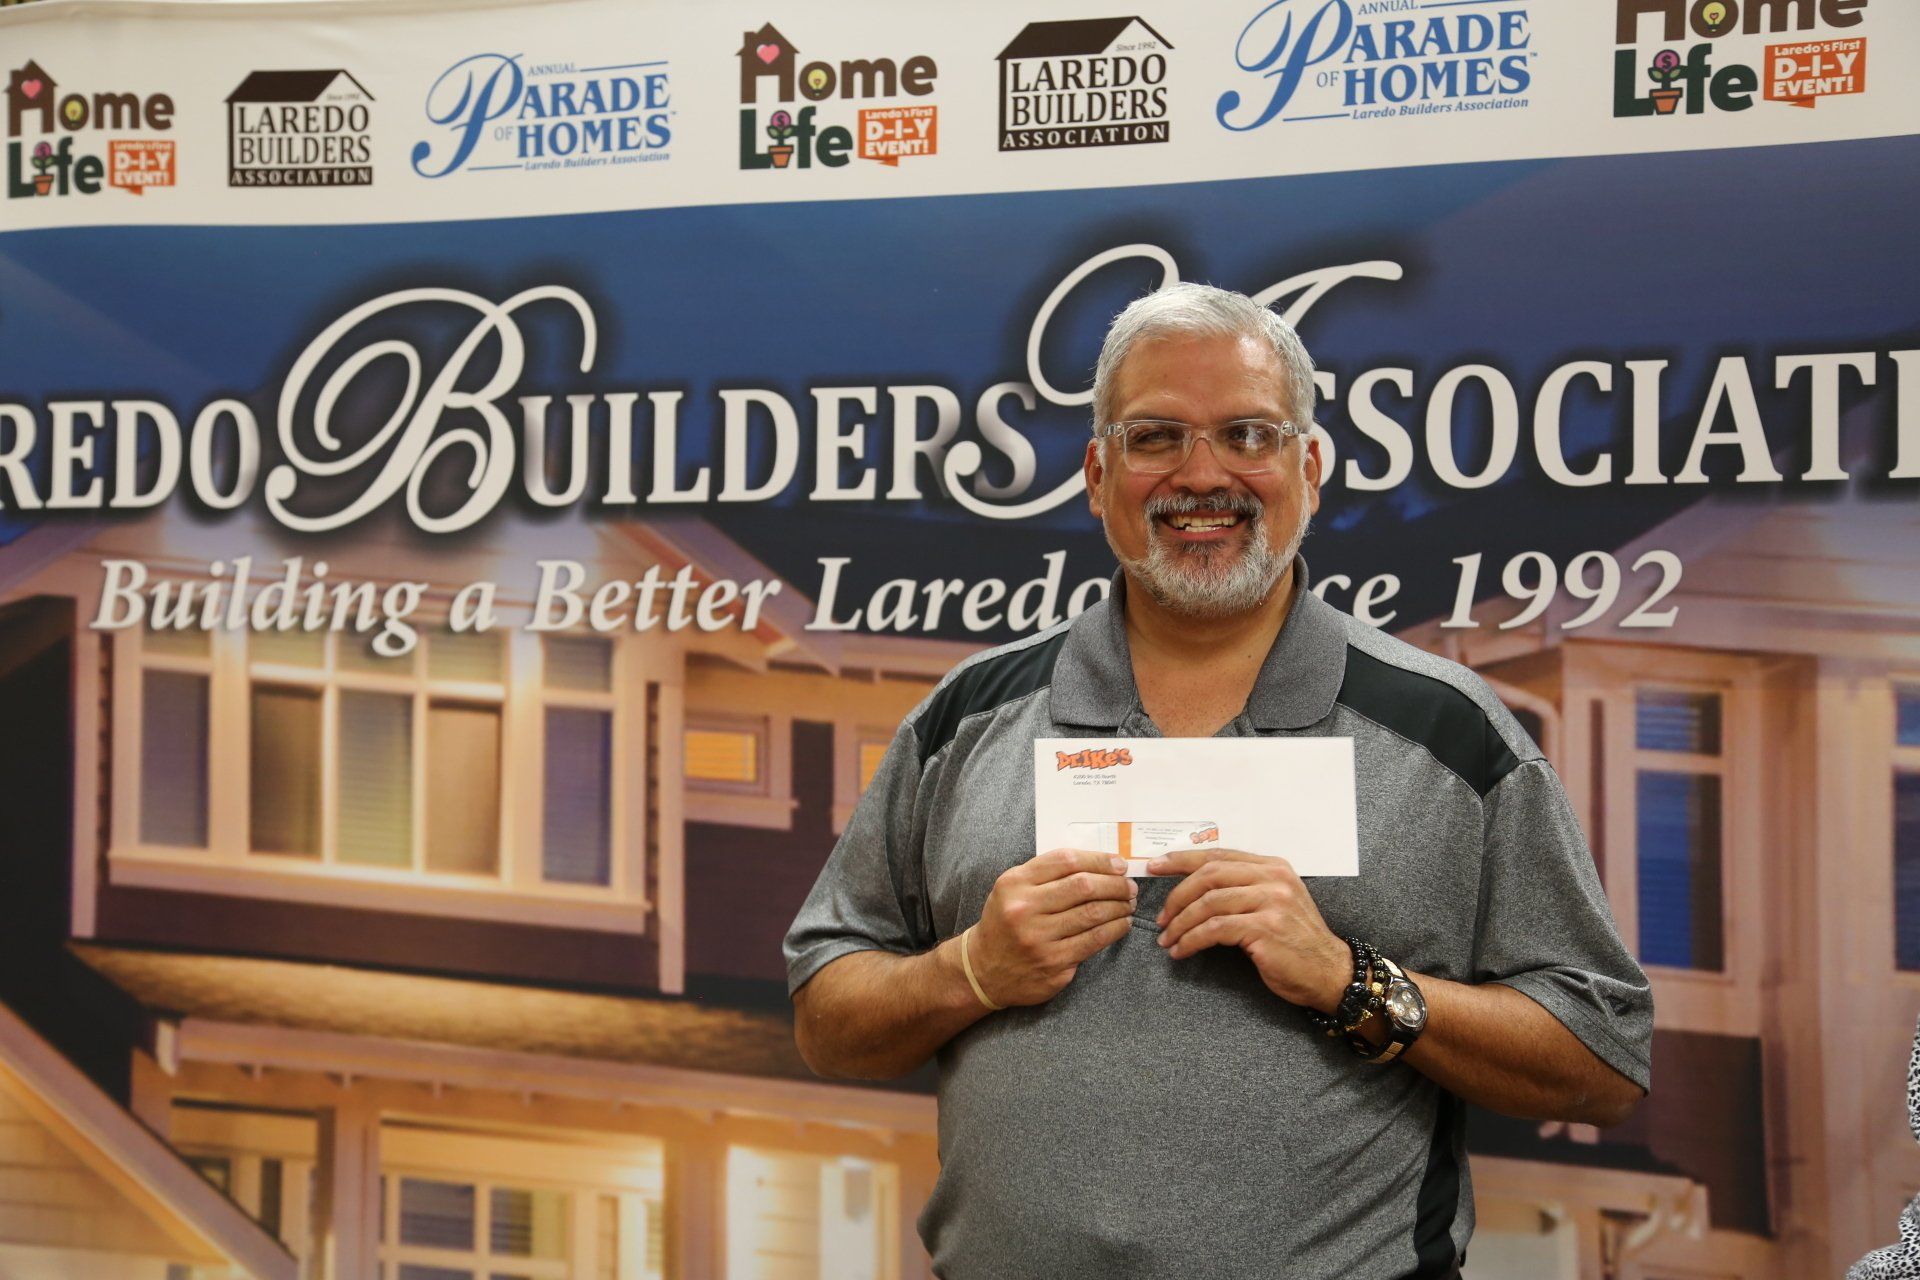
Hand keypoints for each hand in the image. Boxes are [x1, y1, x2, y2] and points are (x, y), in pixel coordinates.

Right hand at [968, 848, 1138, 1006]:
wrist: (983, 970)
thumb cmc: (1005, 922)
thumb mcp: (1012, 889)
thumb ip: (1046, 873)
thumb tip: (1099, 863)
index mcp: (1014, 883)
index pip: (1066, 861)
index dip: (1099, 860)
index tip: (1119, 864)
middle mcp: (1024, 909)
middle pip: (1084, 886)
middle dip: (1115, 884)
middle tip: (1129, 886)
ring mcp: (1039, 939)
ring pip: (1093, 914)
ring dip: (1119, 906)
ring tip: (1128, 903)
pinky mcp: (1054, 964)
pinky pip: (1094, 941)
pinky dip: (1115, 929)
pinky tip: (1122, 924)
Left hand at [1150, 848, 1349, 1012]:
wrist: (1330, 972)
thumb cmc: (1297, 941)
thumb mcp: (1275, 903)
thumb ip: (1245, 887)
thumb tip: (1195, 886)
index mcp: (1272, 867)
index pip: (1218, 855)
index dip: (1182, 859)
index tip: (1155, 866)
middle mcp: (1273, 878)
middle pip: (1209, 875)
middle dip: (1177, 895)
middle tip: (1161, 917)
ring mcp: (1271, 902)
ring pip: (1208, 903)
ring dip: (1181, 923)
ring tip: (1168, 939)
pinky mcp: (1265, 928)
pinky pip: (1215, 929)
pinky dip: (1192, 940)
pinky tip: (1182, 951)